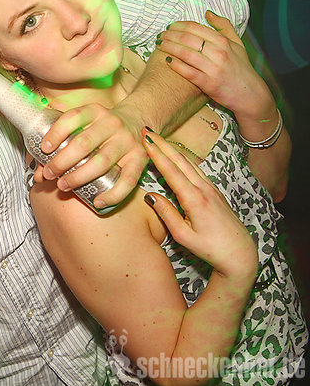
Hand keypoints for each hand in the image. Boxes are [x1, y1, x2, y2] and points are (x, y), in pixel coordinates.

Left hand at [38, 102, 147, 208]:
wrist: (136, 121)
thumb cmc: (100, 129)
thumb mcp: (84, 126)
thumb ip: (62, 144)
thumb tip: (40, 174)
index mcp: (95, 112)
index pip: (73, 118)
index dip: (56, 133)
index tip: (44, 148)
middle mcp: (112, 124)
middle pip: (83, 144)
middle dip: (62, 161)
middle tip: (49, 174)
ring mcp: (127, 142)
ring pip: (101, 162)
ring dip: (79, 177)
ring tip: (63, 185)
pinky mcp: (140, 159)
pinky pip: (128, 180)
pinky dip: (113, 194)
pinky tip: (97, 201)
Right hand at [142, 130, 256, 280]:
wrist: (240, 254)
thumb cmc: (211, 248)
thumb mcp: (183, 236)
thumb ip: (166, 213)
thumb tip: (150, 195)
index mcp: (195, 200)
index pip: (172, 171)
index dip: (157, 154)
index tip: (145, 140)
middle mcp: (204, 189)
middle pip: (180, 160)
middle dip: (163, 144)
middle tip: (147, 131)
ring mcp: (211, 189)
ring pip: (189, 163)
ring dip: (172, 149)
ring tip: (158, 139)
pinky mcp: (214, 192)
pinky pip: (196, 170)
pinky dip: (182, 159)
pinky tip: (177, 156)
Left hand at [157, 10, 274, 120]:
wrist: (249, 94)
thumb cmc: (240, 67)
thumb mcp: (237, 43)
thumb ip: (224, 26)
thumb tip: (207, 13)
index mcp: (224, 41)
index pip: (195, 28)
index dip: (179, 25)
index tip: (169, 26)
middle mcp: (219, 53)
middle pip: (187, 39)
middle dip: (170, 35)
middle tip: (159, 35)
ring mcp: (213, 68)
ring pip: (185, 53)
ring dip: (169, 47)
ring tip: (158, 45)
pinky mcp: (208, 83)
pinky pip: (188, 72)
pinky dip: (175, 65)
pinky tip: (166, 60)